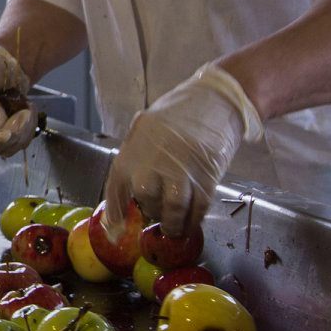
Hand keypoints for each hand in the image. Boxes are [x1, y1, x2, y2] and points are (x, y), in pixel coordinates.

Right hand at [0, 42, 37, 153]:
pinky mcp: (4, 138)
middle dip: (14, 131)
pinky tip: (28, 113)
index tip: (7, 134)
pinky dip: (29, 130)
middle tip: (26, 111)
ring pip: (8, 147)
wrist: (1, 68)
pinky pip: (19, 143)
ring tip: (28, 108)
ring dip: (25, 130)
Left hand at [101, 64, 261, 237]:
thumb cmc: (178, 114)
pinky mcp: (207, 177)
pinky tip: (191, 221)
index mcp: (134, 148)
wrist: (215, 101)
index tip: (116, 229)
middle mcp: (153, 160)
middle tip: (157, 215)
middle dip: (151, 212)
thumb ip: (137, 155)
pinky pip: (198, 207)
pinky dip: (194, 219)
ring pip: (172, 208)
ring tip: (174, 228)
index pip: (116, 187)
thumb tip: (131, 190)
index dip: (115, 211)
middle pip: (146, 198)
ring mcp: (181, 169)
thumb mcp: (146, 128)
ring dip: (173, 223)